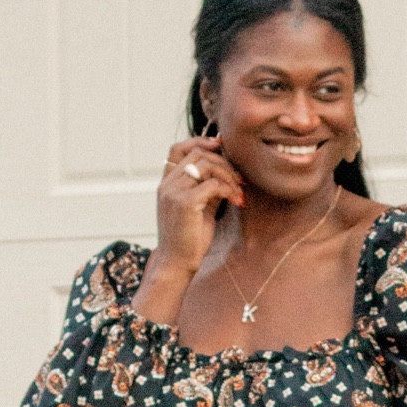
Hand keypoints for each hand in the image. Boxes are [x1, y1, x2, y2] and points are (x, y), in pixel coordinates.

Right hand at [151, 135, 244, 279]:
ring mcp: (173, 192)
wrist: (176, 265)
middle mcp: (167, 184)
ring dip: (229, 175)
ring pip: (206, 165)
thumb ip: (207, 188)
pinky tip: (237, 202)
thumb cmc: (188, 240)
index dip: (199, 141)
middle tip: (240, 178)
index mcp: (166, 183)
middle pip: (197, 153)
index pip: (177, 148)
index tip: (221, 147)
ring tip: (239, 192)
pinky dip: (229, 190)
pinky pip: (213, 184)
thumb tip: (227, 171)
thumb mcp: (199, 208)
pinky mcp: (185, 203)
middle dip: (223, 162)